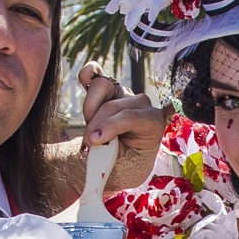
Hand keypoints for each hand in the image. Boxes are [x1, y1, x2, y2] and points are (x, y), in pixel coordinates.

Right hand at [79, 65, 165, 193]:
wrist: (120, 163)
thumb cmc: (124, 164)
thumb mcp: (123, 164)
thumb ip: (112, 152)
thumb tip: (96, 139)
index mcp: (153, 122)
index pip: (131, 117)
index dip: (110, 127)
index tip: (94, 141)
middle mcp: (141, 104)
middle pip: (113, 106)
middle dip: (96, 125)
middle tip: (88, 146)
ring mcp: (124, 94)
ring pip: (103, 88)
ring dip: (90, 108)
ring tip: (89, 130)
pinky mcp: (108, 91)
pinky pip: (97, 75)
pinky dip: (89, 74)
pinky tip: (85, 79)